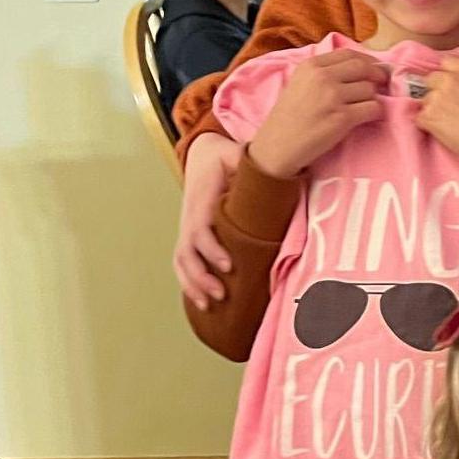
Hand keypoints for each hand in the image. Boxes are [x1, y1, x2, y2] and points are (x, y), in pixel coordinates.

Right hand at [174, 132, 243, 309]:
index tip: (228, 266)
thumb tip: (277, 167)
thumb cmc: (223, 157)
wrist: (203, 154)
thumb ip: (251, 161)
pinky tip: (202, 302)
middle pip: (186, 252)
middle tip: (222, 294)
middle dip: (201, 277)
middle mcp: (189, 217)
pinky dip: (189, 283)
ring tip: (210, 305)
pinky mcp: (189, 235)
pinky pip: (183, 263)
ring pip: (181, 262)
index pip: (200, 230)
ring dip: (192, 285)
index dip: (211, 250)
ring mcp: (186, 228)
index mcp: (201, 200)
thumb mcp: (236, 153)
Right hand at [249, 49, 385, 180]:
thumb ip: (324, 72)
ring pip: (370, 89)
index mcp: (311, 66)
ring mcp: (333, 97)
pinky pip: (373, 108)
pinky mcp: (342, 118)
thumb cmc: (289, 118)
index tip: (374, 69)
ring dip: (373, 98)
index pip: (349, 54)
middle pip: (364, 68)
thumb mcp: (300, 83)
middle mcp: (322, 77)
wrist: (277, 148)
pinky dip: (376, 113)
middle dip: (377, 76)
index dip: (367, 60)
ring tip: (365, 107)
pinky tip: (368, 118)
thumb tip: (360, 67)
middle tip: (382, 85)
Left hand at [414, 59, 458, 176]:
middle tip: (450, 105)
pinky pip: (420, 118)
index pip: (446, 62)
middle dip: (437, 90)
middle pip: (431, 79)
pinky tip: (444, 131)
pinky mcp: (428, 117)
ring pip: (424, 100)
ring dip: (433, 109)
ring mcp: (436, 98)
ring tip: (449, 122)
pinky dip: (428, 125)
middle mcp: (449, 80)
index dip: (449, 74)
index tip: (452, 85)